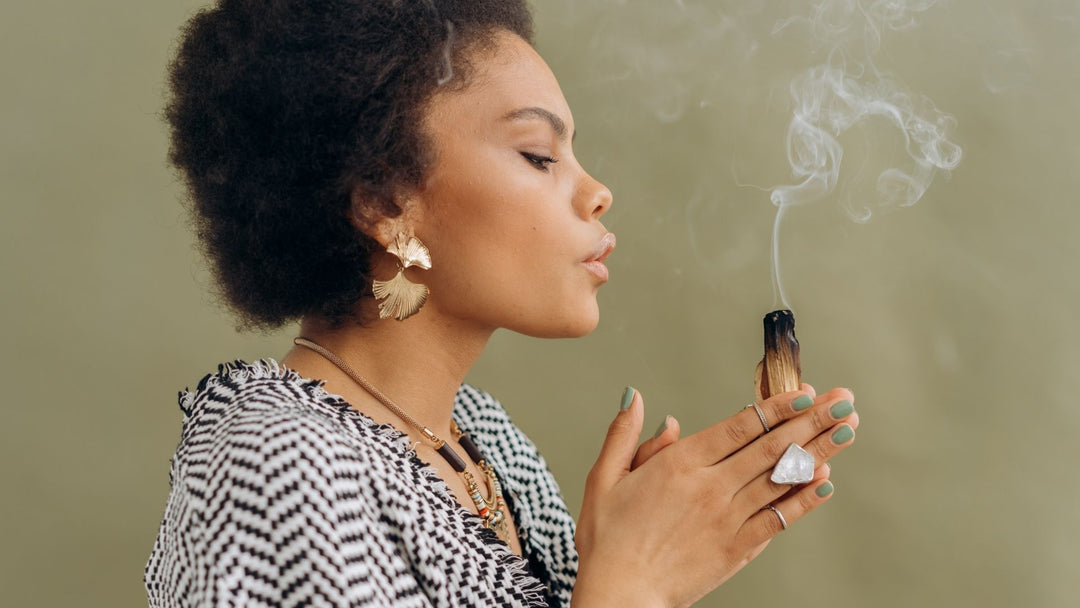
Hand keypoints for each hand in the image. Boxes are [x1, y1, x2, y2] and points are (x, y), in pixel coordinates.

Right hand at [572, 385, 857, 607]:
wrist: (618, 594)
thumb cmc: (606, 540)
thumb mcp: (604, 480)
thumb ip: (624, 436)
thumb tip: (639, 399)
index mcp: (678, 464)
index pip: (740, 427)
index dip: (777, 407)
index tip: (805, 392)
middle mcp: (710, 488)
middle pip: (771, 447)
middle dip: (812, 421)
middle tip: (842, 401)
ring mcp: (727, 519)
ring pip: (782, 478)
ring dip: (819, 451)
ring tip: (847, 431)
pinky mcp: (736, 549)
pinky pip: (779, 519)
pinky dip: (805, 499)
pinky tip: (826, 481)